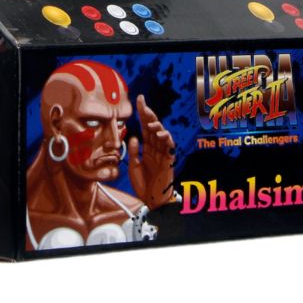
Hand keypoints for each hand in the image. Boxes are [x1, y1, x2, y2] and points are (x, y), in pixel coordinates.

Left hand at [128, 95, 175, 209]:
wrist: (152, 202)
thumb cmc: (144, 185)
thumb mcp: (133, 166)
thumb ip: (133, 152)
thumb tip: (134, 137)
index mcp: (147, 149)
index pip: (145, 127)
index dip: (142, 114)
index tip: (139, 100)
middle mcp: (155, 149)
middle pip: (153, 127)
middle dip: (149, 114)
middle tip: (143, 104)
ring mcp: (162, 154)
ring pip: (162, 135)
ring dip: (157, 126)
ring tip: (150, 123)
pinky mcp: (168, 161)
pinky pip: (169, 147)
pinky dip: (166, 139)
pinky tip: (161, 134)